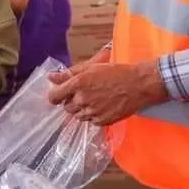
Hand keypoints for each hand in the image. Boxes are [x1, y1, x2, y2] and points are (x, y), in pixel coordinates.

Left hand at [47, 61, 168, 124]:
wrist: (138, 85)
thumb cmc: (115, 72)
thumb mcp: (91, 68)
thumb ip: (68, 74)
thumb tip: (50, 77)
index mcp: (78, 83)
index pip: (54, 96)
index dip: (55, 96)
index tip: (59, 95)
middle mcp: (83, 99)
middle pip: (66, 107)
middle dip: (72, 101)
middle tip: (84, 93)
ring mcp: (93, 112)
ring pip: (78, 115)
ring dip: (82, 109)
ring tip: (96, 99)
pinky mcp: (102, 121)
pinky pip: (91, 121)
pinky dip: (94, 115)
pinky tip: (103, 106)